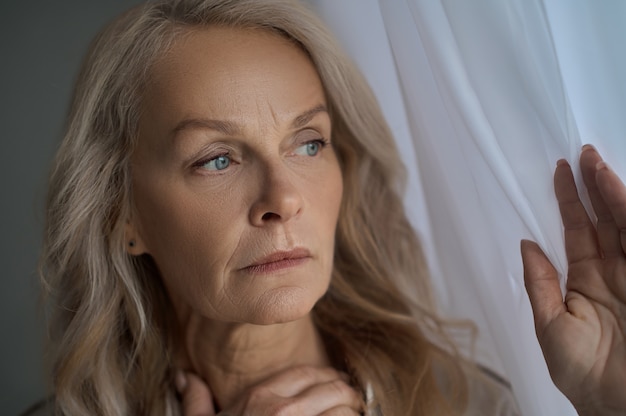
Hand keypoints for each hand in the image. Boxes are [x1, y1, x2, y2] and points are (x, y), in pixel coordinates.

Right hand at [176, 366, 363, 415]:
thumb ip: (195, 404)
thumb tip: (185, 377)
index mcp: (258, 398)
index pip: (306, 373)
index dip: (326, 376)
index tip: (336, 381)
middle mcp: (283, 411)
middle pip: (332, 388)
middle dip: (348, 392)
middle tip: (354, 399)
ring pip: (345, 410)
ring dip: (354, 413)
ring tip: (357, 415)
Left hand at [522, 145, 625, 414]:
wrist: (618, 404)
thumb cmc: (585, 375)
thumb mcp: (550, 326)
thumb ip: (539, 283)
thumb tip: (526, 245)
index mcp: (586, 281)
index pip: (577, 231)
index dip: (569, 201)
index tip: (559, 172)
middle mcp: (614, 273)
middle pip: (603, 220)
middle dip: (593, 186)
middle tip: (582, 155)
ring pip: (624, 223)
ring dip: (611, 191)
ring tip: (596, 162)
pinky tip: (618, 191)